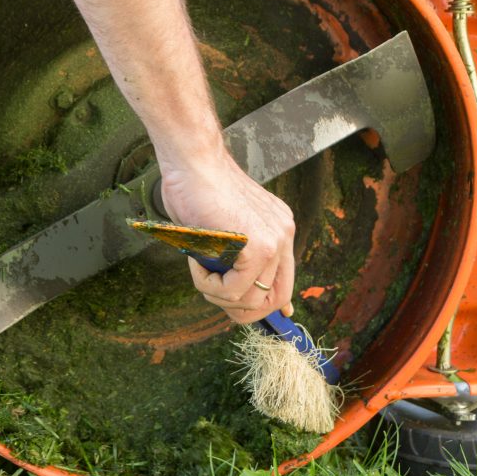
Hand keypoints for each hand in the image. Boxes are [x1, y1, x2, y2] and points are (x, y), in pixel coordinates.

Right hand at [158, 149, 295, 323]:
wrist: (191, 162)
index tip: (253, 313)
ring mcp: (274, 240)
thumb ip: (235, 255)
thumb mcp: (223, 227)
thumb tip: (236, 294)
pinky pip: (233, 290)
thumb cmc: (196, 188)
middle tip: (213, 293)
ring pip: (250, 299)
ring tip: (199, 270)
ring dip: (217, 295)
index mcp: (279, 227)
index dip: (270, 306)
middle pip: (275, 299)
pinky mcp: (257, 246)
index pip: (285, 281)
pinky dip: (208, 285)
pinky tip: (196, 263)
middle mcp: (283, 234)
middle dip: (241, 309)